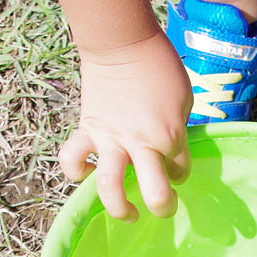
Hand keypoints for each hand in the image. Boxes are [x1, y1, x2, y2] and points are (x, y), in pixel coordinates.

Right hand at [58, 34, 193, 220]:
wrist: (123, 43)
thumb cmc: (160, 67)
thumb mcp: (183, 99)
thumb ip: (177, 129)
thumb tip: (170, 148)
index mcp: (170, 135)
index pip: (180, 170)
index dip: (180, 173)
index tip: (175, 168)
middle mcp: (141, 144)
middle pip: (155, 193)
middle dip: (163, 206)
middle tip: (163, 208)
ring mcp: (111, 140)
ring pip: (109, 186)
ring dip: (118, 208)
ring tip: (127, 213)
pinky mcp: (88, 130)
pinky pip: (73, 159)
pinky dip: (76, 172)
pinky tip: (86, 173)